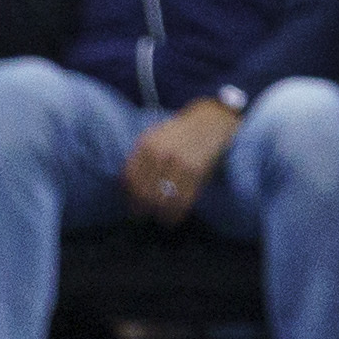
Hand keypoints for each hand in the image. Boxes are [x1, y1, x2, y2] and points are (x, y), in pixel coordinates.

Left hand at [121, 100, 240, 224]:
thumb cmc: (181, 132)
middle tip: (143, 215)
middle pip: (144, 192)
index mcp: (147, 143)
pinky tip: (172, 218)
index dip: (129, 196)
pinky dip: (175, 214)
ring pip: (161, 199)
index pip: (130, 178)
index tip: (132, 205)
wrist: (211, 121)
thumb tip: (127, 189)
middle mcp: (161, 152)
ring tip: (158, 217)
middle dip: (142, 208)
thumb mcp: (156, 137)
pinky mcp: (196, 171)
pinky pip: (181, 201)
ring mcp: (179, 162)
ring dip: (158, 213)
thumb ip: (141, 158)